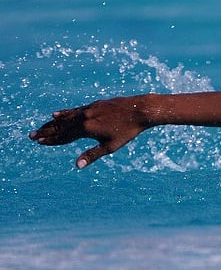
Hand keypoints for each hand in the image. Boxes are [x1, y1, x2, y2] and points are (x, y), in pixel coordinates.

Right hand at [29, 96, 151, 168]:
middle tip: (30, 135)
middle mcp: (84, 118)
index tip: (37, 141)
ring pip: (66, 117)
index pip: (64, 136)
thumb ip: (92, 155)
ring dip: (52, 123)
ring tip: (41, 126)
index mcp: (86, 129)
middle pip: (61, 126)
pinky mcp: (94, 104)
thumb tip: (77, 165)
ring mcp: (89, 109)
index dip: (50, 140)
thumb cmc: (127, 131)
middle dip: (46, 131)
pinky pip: (74, 110)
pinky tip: (57, 113)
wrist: (140, 110)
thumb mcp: (110, 146)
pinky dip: (64, 113)